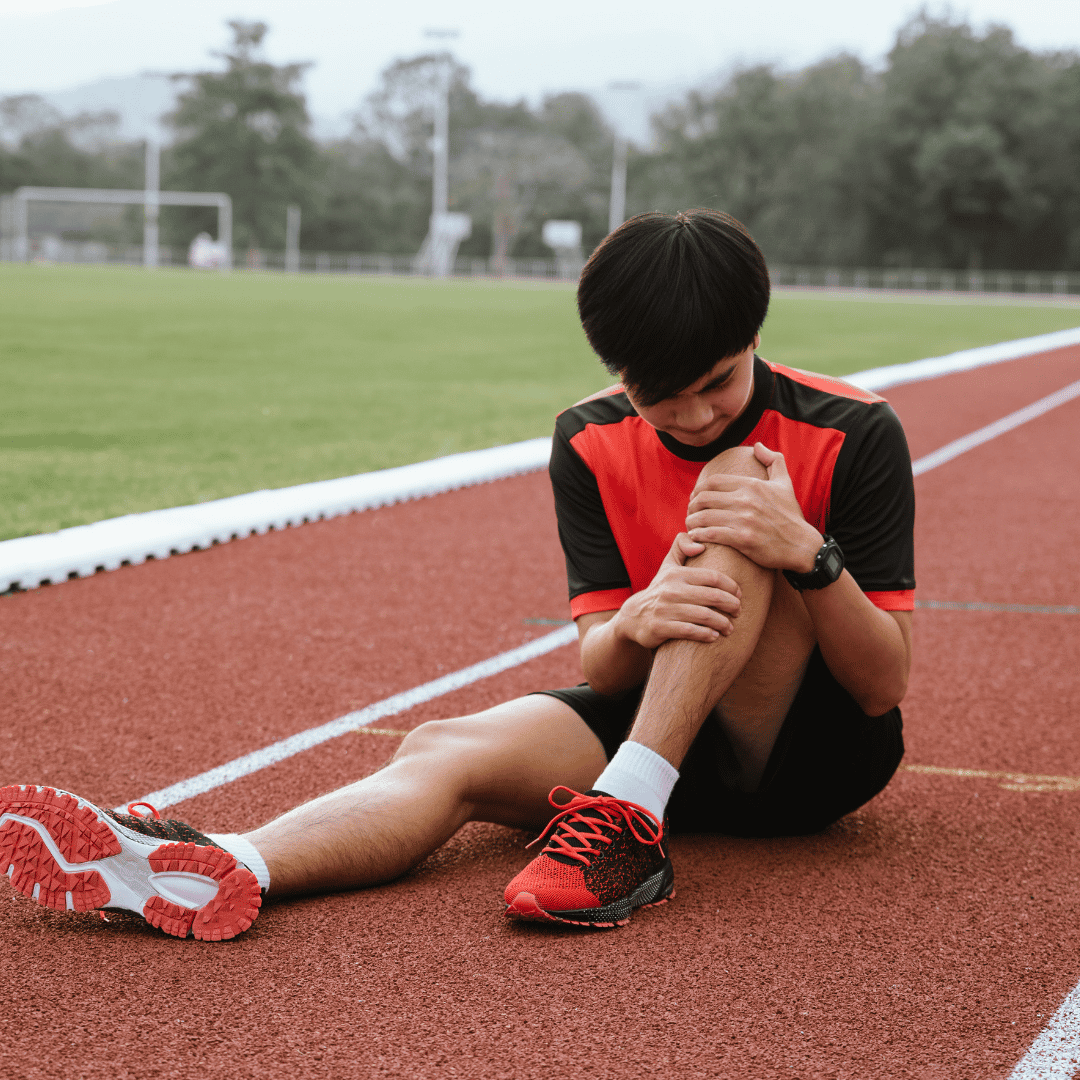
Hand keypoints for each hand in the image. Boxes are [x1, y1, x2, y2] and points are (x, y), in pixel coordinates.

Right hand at [613, 532, 741, 648]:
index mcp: (676, 574)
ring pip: (704, 615)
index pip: (713, 577)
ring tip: (730, 627)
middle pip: (712, 596)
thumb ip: (682, 547)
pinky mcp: (660, 628)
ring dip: (722, 622)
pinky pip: (690, 631)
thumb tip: (701, 544)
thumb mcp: (667, 566)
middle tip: (738, 612)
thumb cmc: (660, 590)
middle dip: (731, 605)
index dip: (731, 586)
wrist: (633, 617)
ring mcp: (665, 609)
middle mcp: (671, 590)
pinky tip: (714, 636)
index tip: (739, 595)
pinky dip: (706, 634)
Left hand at [685, 442, 822, 571]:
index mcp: (752, 485)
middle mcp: (747, 500)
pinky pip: (712, 534)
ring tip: (690, 526)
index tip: (694, 498)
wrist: (802, 546)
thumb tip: (758, 445)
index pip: (713, 482)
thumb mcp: (785, 483)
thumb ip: (773, 460)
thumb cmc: (791, 515)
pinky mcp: (744, 539)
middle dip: (691, 506)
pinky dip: (699, 535)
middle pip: (704, 498)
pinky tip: (696, 537)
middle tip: (690, 513)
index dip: (698, 489)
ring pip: (704, 517)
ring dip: (692, 521)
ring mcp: (745, 520)